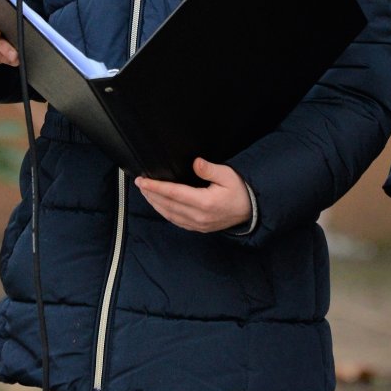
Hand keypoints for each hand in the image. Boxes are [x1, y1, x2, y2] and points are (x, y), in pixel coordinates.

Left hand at [135, 158, 251, 232]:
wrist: (250, 211)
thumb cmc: (240, 190)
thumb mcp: (228, 175)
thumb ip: (210, 169)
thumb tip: (196, 163)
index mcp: (204, 202)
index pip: (174, 194)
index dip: (156, 187)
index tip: (142, 181)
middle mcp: (198, 216)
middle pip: (167, 205)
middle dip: (151, 194)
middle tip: (139, 183)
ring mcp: (198, 224)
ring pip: (169, 215)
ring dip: (155, 203)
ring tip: (145, 192)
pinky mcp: (198, 228)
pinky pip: (176, 221)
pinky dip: (164, 212)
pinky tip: (158, 205)